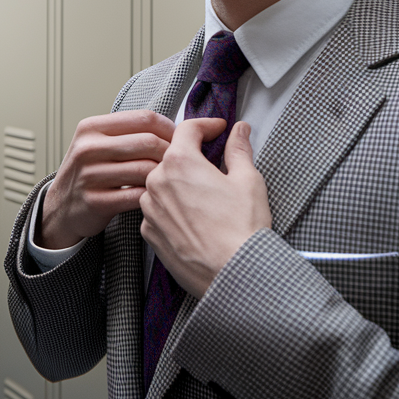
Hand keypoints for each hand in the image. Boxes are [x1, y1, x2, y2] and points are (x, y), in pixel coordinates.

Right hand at [40, 110, 175, 249]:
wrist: (61, 206)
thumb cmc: (91, 172)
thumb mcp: (99, 143)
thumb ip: (130, 132)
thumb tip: (176, 128)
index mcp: (91, 127)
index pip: (144, 118)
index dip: (170, 128)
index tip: (181, 140)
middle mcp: (87, 148)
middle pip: (148, 142)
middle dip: (171, 153)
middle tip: (181, 164)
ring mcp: (89, 175)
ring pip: (145, 169)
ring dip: (164, 176)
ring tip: (170, 180)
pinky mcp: (94, 201)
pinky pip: (136, 196)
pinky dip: (151, 196)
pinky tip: (154, 197)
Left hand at [139, 119, 270, 299]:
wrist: (233, 274)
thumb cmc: (241, 229)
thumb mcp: (248, 180)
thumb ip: (239, 150)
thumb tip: (239, 132)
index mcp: (180, 162)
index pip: (187, 128)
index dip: (206, 125)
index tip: (218, 130)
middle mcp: (157, 182)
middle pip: (172, 156)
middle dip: (193, 155)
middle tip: (215, 162)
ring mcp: (150, 209)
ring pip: (162, 184)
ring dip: (180, 182)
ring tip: (205, 194)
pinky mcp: (150, 233)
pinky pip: (158, 210)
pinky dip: (173, 207)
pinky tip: (194, 216)